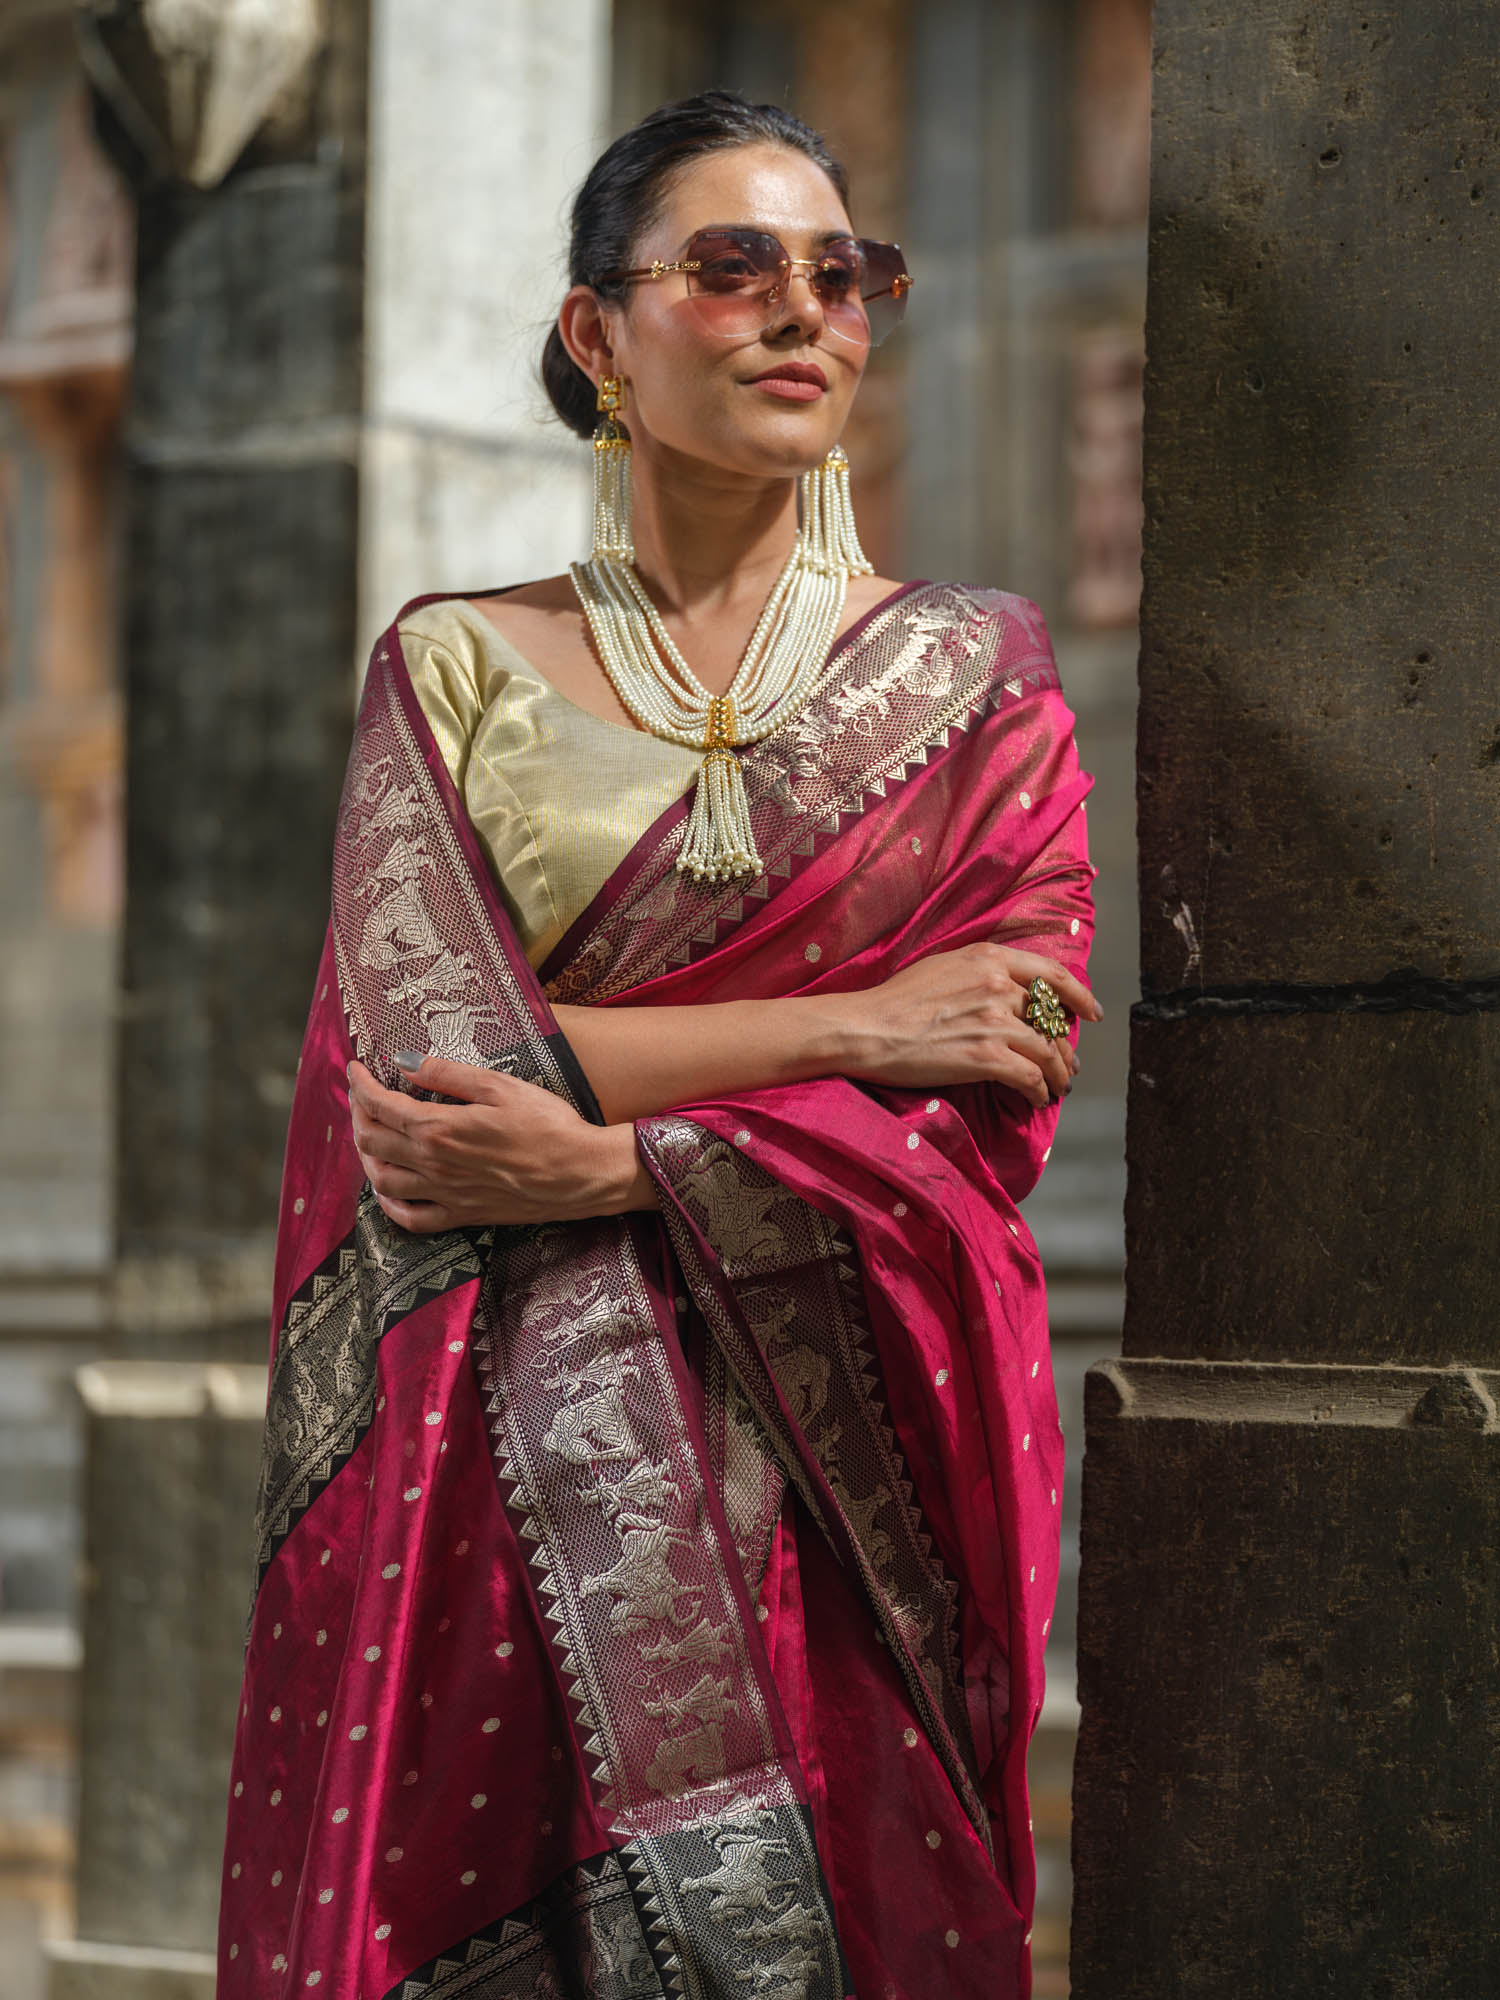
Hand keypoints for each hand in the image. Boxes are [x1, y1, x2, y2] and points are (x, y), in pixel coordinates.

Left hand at [346, 1054, 648, 1232]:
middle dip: (358, 1115)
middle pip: (372, 1142)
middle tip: (363, 1098)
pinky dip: (389, 1203)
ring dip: (366, 1156)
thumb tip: (406, 1063)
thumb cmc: (548, 1125)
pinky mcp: (461, 1215)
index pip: (381, 1106)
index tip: (355, 1069)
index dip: (360, 1085)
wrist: (582, 1173)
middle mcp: (434, 1164)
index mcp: (440, 1128)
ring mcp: (445, 1194)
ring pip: (381, 1180)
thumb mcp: (500, 1086)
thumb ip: (447, 1075)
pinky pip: (410, 1218)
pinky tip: (388, 1189)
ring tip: (370, 1136)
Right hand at [826, 943, 1101, 1109]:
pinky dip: (1038, 1092)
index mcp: (990, 959)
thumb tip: (1005, 986)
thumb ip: (980, 971)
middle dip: (1065, 1046)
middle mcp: (999, 986)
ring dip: (1058, 1074)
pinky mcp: (987, 1057)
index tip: (1091, 1013)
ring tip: (1057, 1087)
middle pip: (1052, 1019)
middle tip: (1068, 1063)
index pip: (1053, 975)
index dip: (1080, 996)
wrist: (867, 1029)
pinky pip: (1030, 1078)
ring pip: (1048, 1051)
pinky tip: (1035, 1100)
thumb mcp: (943, 966)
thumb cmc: (895, 1000)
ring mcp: (995, 1022)